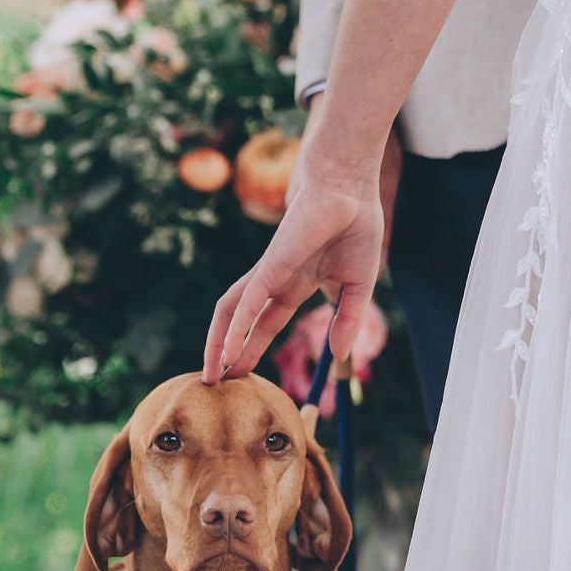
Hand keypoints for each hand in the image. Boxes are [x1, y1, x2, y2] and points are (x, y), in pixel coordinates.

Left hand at [202, 99, 399, 383]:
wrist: (349, 188)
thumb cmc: (356, 226)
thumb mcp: (358, 284)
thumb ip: (347, 319)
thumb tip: (339, 355)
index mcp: (297, 282)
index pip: (268, 321)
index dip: (255, 345)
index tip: (244, 372)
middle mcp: (276, 279)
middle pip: (244, 322)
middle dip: (231, 352)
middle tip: (218, 383)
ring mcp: (269, 272)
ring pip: (232, 312)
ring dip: (219, 344)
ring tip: (212, 375)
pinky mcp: (270, 265)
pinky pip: (248, 303)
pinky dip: (236, 330)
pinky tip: (229, 353)